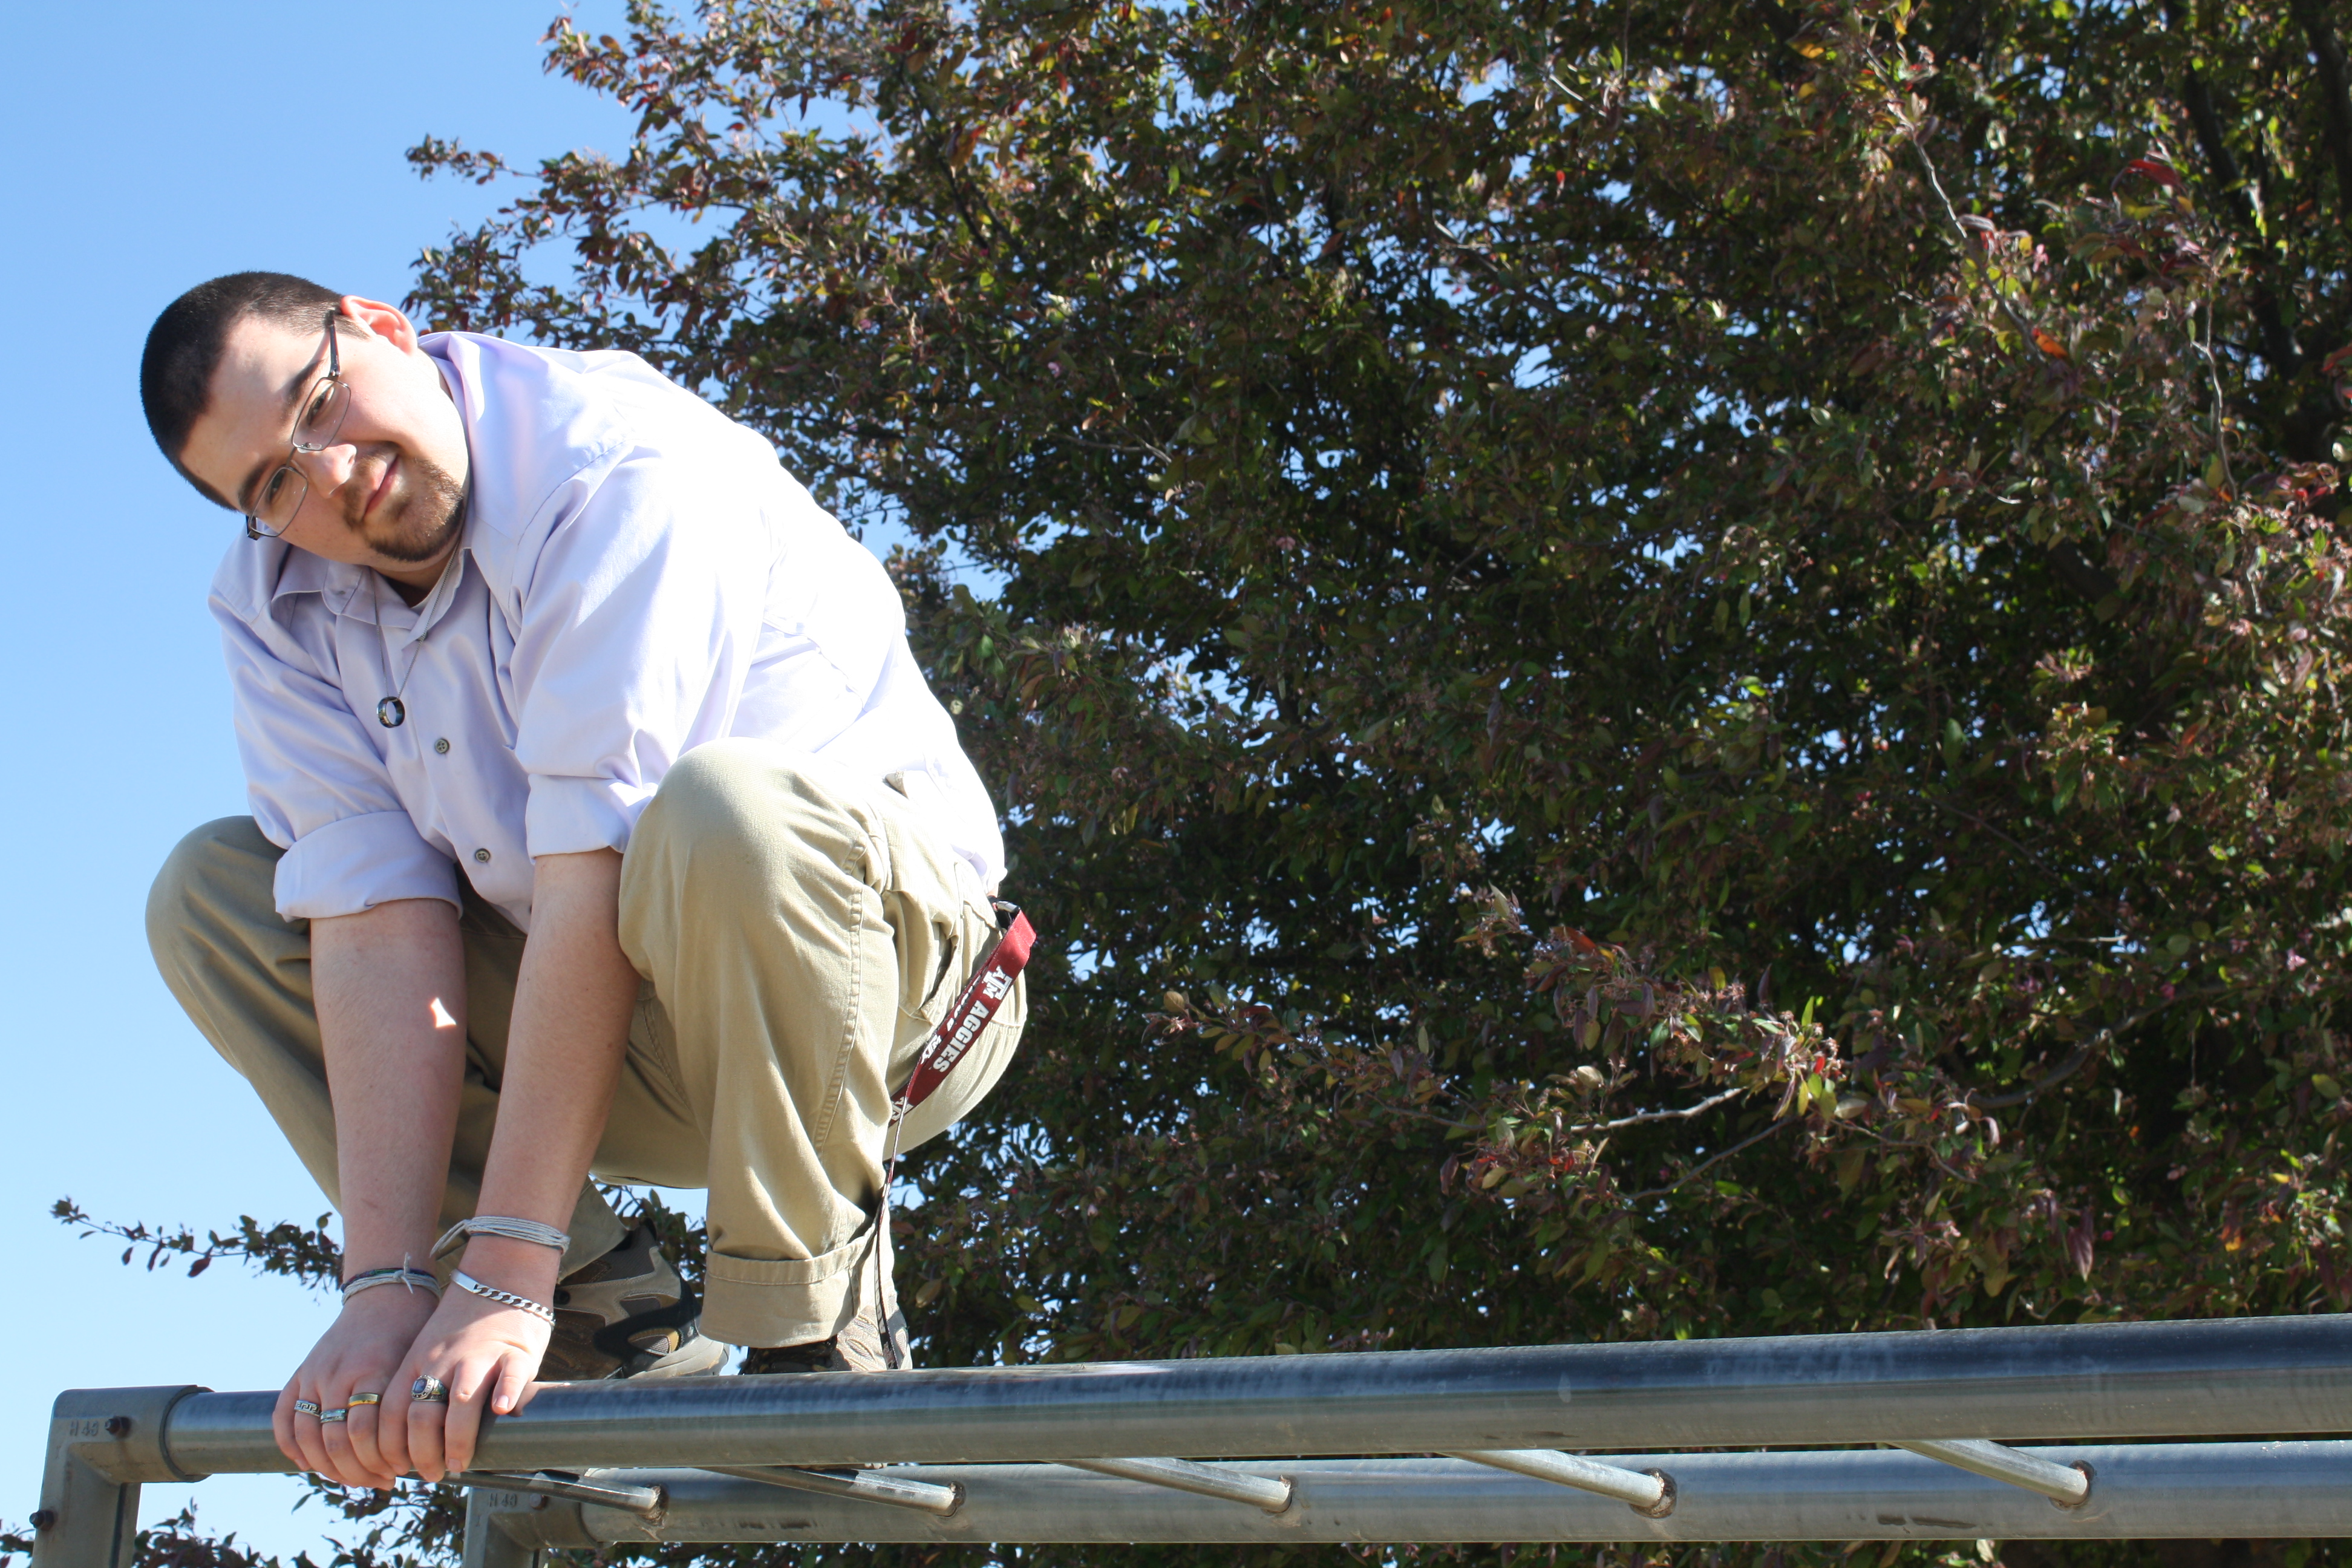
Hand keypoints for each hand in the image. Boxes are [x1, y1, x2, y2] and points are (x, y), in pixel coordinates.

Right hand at [275, 1284, 439, 1488]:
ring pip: (308, 1436)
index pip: (363, 1433)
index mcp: (371, 1371)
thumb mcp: (417, 1363)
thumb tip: (424, 1452)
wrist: (384, 1295)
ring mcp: (314, 1374)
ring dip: (328, 1468)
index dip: (378, 1461)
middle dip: (358, 1471)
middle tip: (380, 1482)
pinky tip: (309, 1464)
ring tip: (352, 1479)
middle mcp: (338, 1374)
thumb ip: (410, 1404)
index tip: (398, 1473)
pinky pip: (284, 1417)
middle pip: (335, 1441)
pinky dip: (292, 1446)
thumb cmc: (411, 1331)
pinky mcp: (300, 1373)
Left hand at [380, 1279, 551, 1480]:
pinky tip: (501, 1411)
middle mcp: (444, 1361)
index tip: (399, 1469)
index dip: (392, 1447)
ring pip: (461, 1402)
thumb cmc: (462, 1326)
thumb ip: (418, 1387)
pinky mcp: (515, 1352)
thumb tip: (409, 1443)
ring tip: (460, 1462)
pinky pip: (510, 1375)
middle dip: (424, 1454)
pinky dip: (506, 1394)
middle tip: (434, 1473)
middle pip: (423, 1415)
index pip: (393, 1413)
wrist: (498, 1278)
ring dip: (458, 1439)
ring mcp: (480, 1356)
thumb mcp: (427, 1351)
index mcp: (417, 1362)